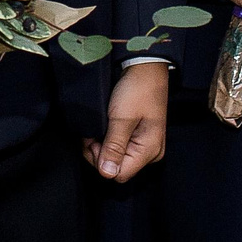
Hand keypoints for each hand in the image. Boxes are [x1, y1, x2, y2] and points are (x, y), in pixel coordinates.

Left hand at [86, 62, 168, 181]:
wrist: (143, 67)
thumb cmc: (136, 90)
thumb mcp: (121, 118)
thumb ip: (114, 147)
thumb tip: (107, 173)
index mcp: (149, 150)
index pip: (119, 174)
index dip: (101, 160)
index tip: (93, 140)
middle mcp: (149, 152)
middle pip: (117, 168)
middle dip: (99, 153)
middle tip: (92, 132)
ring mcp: (144, 145)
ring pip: (116, 158)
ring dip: (101, 145)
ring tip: (97, 126)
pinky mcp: (138, 137)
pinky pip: (119, 147)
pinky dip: (107, 140)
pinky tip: (102, 127)